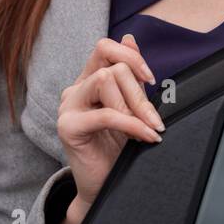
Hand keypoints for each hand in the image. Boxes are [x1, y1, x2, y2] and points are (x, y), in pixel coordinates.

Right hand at [56, 33, 163, 207]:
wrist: (103, 185)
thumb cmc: (117, 149)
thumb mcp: (131, 107)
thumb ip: (130, 77)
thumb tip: (130, 38)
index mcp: (88, 80)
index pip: (105, 48)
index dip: (132, 56)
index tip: (151, 79)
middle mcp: (75, 89)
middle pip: (112, 67)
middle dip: (140, 92)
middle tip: (156, 119)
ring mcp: (68, 106)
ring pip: (106, 80)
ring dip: (135, 105)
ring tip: (148, 128)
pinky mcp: (68, 126)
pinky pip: (106, 114)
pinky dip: (132, 124)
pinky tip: (145, 136)